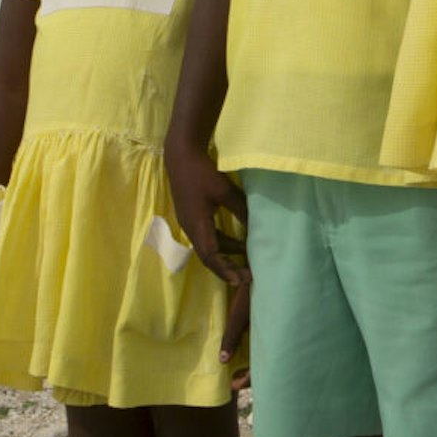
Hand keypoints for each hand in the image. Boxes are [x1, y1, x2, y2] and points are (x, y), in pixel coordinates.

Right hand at [165, 142, 251, 350]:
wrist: (180, 156)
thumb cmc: (201, 173)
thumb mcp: (224, 191)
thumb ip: (240, 209)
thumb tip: (256, 227)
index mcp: (197, 226)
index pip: (211, 257)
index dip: (225, 271)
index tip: (241, 280)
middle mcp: (190, 228)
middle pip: (209, 256)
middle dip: (227, 268)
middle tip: (247, 276)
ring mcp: (189, 222)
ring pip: (208, 246)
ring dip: (226, 254)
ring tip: (246, 259)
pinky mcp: (191, 215)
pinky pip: (206, 236)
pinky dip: (221, 242)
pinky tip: (237, 240)